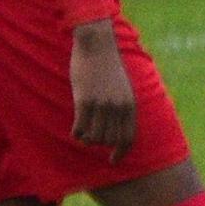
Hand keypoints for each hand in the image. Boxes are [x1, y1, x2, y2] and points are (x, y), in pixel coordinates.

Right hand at [69, 23, 137, 150]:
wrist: (97, 45)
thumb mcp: (123, 87)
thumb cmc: (107, 66)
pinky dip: (76, 133)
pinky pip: (80, 127)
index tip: (113, 160)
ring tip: (81, 134)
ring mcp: (102, 104)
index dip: (121, 152)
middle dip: (100, 144)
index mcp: (130, 104)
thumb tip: (118, 125)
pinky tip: (74, 130)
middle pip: (110, 140)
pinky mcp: (84, 100)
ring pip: (95, 137)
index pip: (128, 137)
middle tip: (90, 139)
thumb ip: (122, 105)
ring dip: (87, 139)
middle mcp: (118, 107)